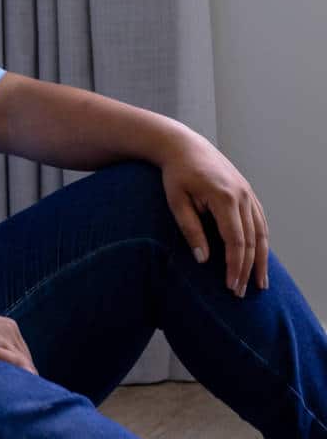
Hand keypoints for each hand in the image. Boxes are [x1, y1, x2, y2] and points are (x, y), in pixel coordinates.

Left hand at [158, 130, 269, 297]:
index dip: (234, 265)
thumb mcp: (176, 201)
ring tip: (258, 283)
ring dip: (261, 259)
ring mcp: (248, 193)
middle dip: (247, 269)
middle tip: (240, 292)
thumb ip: (190, 229)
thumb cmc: (176, 174)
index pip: (235, 241)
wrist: (184, 146)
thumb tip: (202, 259)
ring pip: (261, 232)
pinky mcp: (247, 192)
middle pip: (251, 240)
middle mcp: (241, 196)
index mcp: (224, 198)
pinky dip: (262, 241)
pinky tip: (260, 257)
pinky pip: (260, 221)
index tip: (230, 285)